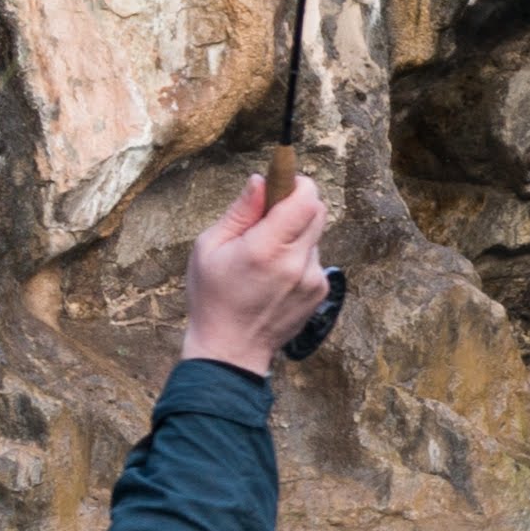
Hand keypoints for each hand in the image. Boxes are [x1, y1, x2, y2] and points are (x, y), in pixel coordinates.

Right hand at [181, 171, 332, 374]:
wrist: (231, 350)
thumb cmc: (213, 298)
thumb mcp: (210, 248)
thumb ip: (241, 212)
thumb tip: (260, 180)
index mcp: (266, 248)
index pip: (305, 200)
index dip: (297, 184)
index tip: (282, 184)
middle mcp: (296, 263)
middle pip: (318, 211)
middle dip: (298, 203)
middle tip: (271, 215)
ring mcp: (312, 279)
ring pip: (315, 235)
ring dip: (296, 234)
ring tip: (266, 256)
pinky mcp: (319, 292)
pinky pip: (315, 258)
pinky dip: (299, 257)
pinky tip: (275, 275)